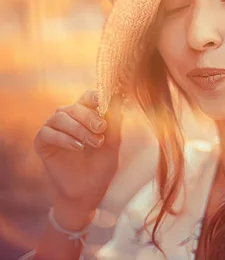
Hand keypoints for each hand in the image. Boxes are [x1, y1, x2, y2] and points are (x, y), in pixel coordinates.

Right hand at [34, 90, 122, 223]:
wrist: (87, 191)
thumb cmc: (102, 165)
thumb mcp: (113, 143)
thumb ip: (115, 122)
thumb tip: (119, 98)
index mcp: (86, 114)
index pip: (88, 97)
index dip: (95, 96)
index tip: (104, 101)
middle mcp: (68, 117)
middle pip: (75, 106)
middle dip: (90, 116)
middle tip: (102, 128)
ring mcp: (53, 128)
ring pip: (61, 117)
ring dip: (79, 128)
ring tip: (94, 142)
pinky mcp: (42, 142)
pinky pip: (48, 133)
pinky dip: (64, 138)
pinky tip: (78, 147)